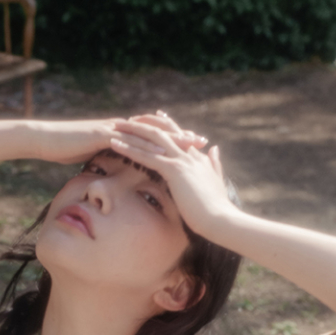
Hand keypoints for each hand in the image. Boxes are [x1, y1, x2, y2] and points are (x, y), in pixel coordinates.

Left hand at [105, 110, 244, 244]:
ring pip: (151, 139)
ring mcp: (181, 160)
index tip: (153, 115)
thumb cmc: (218, 206)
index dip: (164, 124)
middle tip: (126, 120)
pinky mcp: (174, 171)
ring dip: (131, 132)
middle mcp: (187, 153)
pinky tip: (115, 145)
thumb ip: (214, 163)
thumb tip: (214, 149)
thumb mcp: (217, 179)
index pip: (177, 133)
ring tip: (114, 126)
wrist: (221, 219)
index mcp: (196, 156)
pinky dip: (129, 149)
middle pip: (162, 130)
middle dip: (142, 123)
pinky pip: (146, 156)